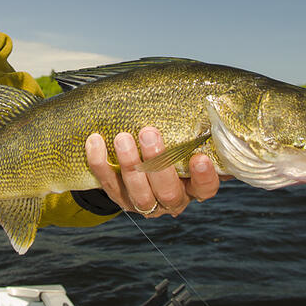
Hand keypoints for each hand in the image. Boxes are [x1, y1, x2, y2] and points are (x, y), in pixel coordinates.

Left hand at [85, 127, 219, 217]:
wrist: (139, 160)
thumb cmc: (172, 142)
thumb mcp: (186, 139)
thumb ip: (196, 129)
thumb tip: (210, 102)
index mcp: (193, 187)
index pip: (205, 188)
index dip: (203, 177)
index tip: (199, 158)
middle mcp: (171, 200)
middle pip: (168, 192)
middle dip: (158, 163)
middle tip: (149, 133)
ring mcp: (144, 203)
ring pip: (138, 193)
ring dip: (130, 164)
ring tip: (123, 137)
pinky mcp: (119, 197)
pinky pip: (108, 183)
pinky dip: (99, 162)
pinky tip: (95, 141)